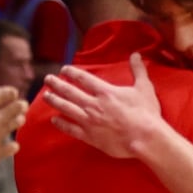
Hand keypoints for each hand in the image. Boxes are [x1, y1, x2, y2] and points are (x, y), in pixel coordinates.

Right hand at [0, 52, 26, 169]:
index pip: (4, 94)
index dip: (9, 92)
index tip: (12, 92)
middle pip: (12, 109)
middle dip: (18, 106)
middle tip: (23, 105)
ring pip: (12, 127)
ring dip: (17, 122)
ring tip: (21, 119)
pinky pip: (8, 149)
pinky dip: (12, 146)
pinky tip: (14, 146)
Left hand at [44, 52, 162, 158]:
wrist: (145, 138)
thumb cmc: (146, 113)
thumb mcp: (144, 88)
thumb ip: (138, 70)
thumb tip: (136, 54)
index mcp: (105, 92)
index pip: (83, 78)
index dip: (71, 72)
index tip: (63, 70)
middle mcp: (93, 104)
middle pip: (70, 92)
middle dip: (56, 84)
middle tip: (47, 79)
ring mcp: (90, 121)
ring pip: (67, 108)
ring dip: (55, 101)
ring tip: (46, 96)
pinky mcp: (90, 136)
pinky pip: (71, 129)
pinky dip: (61, 124)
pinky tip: (54, 120)